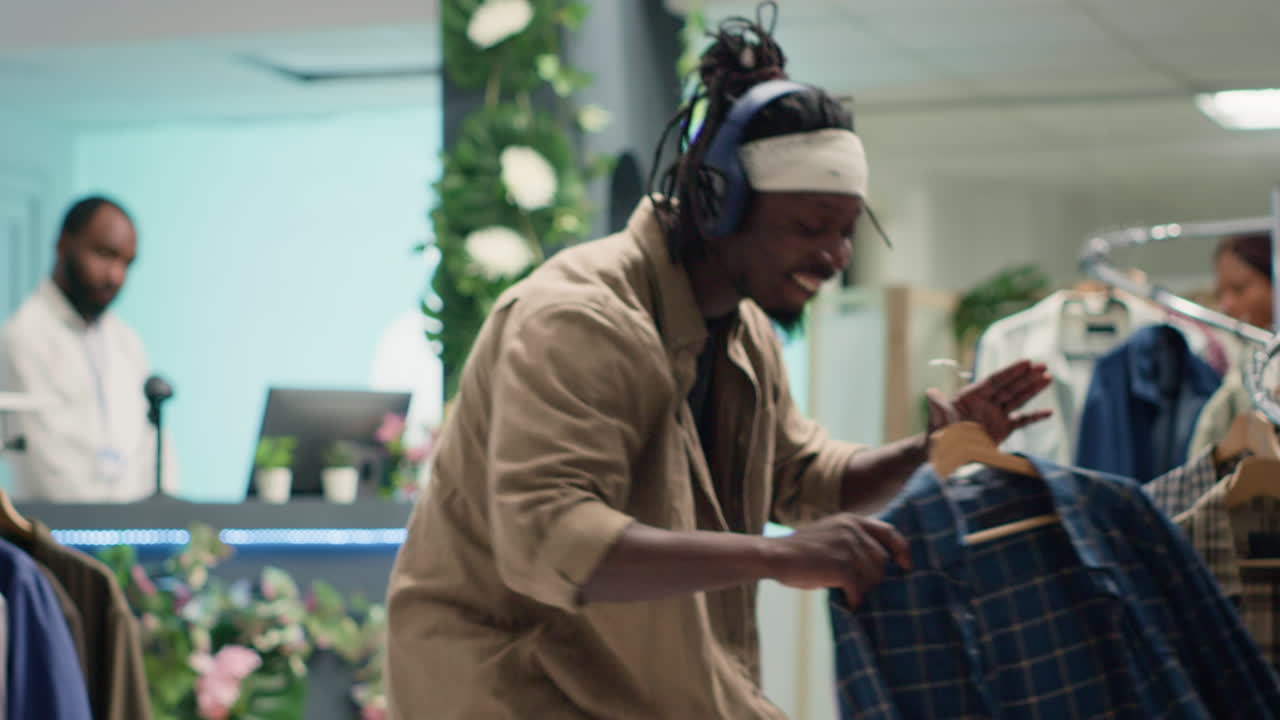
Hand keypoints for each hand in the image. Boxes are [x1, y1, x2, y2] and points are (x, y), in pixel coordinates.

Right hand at [766, 513, 910, 607]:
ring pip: (873, 577)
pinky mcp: (842, 565)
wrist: (776, 555)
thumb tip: (879, 567)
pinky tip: (847, 601)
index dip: (902, 550)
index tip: (906, 566)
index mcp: (852, 520)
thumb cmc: (800, 552)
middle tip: (859, 588)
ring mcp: (848, 546)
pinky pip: (859, 588)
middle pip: (882, 561)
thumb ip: (853, 542)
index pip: (890, 532)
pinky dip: (854, 598)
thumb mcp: (831, 535)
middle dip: (874, 578)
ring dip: (863, 589)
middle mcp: (853, 530)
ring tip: (849, 593)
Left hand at [926, 359, 1052, 444]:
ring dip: (1033, 389)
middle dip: (1026, 376)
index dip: (1010, 371)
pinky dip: (1035, 417)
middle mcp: (985, 403)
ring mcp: (995, 416)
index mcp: (971, 396)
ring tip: (1048, 378)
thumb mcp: (937, 421)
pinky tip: (1049, 412)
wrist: (942, 456)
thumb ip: (938, 407)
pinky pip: (1021, 421)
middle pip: (1009, 387)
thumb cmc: (937, 435)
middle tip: (1043, 365)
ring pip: (1017, 399)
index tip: (1027, 361)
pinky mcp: (1002, 430)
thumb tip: (930, 393)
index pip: (994, 380)